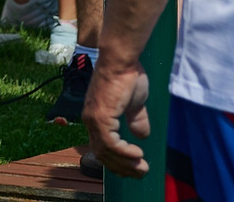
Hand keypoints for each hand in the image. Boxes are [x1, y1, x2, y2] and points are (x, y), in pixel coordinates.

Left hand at [82, 53, 151, 175]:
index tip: (133, 168)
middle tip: (140, 173)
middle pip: (103, 154)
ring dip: (125, 163)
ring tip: (142, 167)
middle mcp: (91, 120)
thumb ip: (136, 119)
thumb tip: (142, 135)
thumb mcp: (135, 103)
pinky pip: (111, 144)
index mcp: (96, 117)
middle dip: (122, 167)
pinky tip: (138, 154)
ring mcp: (94, 119)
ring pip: (106, 152)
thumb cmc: (127, 75)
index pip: (102, 147)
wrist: (121, 59)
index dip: (117, 161)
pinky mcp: (101, 116)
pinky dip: (124, 153)